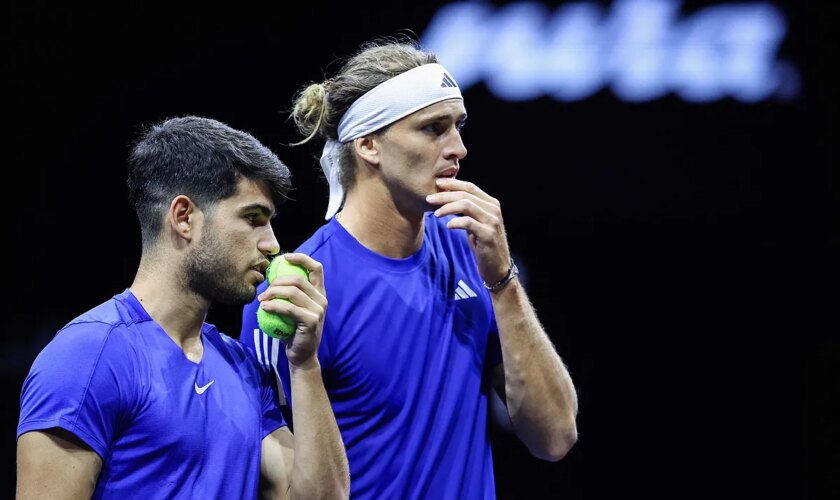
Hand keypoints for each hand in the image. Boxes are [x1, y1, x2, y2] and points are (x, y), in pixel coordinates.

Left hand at [257, 253, 326, 368]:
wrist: (302, 356)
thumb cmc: (294, 331)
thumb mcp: (294, 310)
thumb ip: (290, 295)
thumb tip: (272, 278)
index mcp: (319, 294)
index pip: (317, 268)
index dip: (302, 258)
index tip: (286, 257)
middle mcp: (322, 300)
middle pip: (299, 279)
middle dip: (278, 281)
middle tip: (265, 289)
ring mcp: (318, 310)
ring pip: (293, 292)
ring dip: (273, 293)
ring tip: (261, 299)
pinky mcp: (311, 321)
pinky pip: (288, 308)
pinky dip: (274, 306)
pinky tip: (264, 307)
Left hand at [426, 177, 511, 284]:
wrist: (497, 267)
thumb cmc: (483, 245)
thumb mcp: (476, 223)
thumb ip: (467, 210)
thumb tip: (447, 197)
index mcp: (491, 204)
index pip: (470, 187)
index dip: (453, 184)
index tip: (437, 183)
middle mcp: (494, 210)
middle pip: (466, 195)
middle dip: (445, 195)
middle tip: (429, 199)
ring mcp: (492, 222)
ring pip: (466, 205)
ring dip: (447, 207)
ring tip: (436, 214)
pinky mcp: (488, 235)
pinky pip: (468, 223)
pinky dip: (455, 222)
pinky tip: (447, 226)